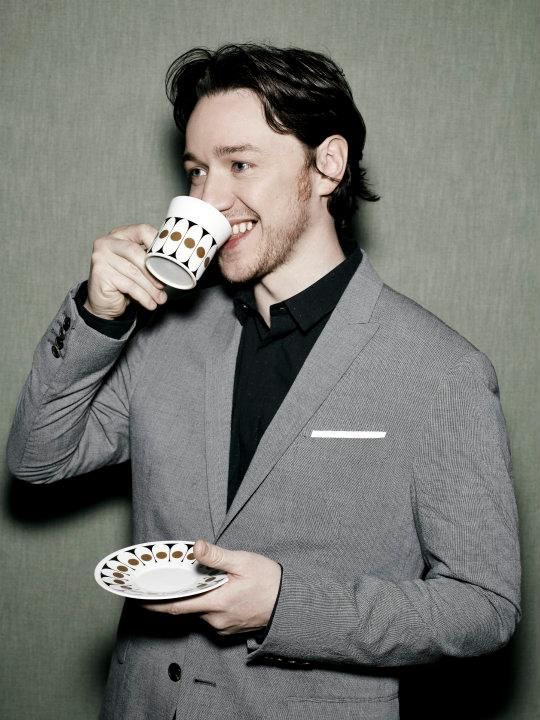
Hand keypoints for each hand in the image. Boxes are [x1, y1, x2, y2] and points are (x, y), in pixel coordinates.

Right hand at [84, 223, 167, 318]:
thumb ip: (152, 260)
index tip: (171, 259)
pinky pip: (128, 285)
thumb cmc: (125, 282)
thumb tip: (177, 265)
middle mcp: (107, 242)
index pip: (142, 230)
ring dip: (150, 288)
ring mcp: (100, 257)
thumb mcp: (140, 267)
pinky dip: (143, 296)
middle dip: (154, 270)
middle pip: (136, 252)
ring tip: (160, 298)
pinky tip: (150, 304)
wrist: (106, 302)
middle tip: (164, 285)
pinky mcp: (100, 274)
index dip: (158, 244)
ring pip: (133, 271)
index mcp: (119, 234)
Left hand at [142, 539, 281, 635]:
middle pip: (186, 608)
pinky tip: (211, 591)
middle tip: (164, 581)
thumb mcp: (243, 562)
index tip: (138, 598)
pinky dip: (205, 604)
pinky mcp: (229, 629)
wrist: (290, 605)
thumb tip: (196, 546)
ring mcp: (222, 627)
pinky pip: (210, 616)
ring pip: (199, 611)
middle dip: (175, 595)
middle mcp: (215, 619)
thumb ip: (217, 556)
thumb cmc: (268, 581)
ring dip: (193, 598)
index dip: (155, 603)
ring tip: (194, 580)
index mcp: (216, 602)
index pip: (176, 606)